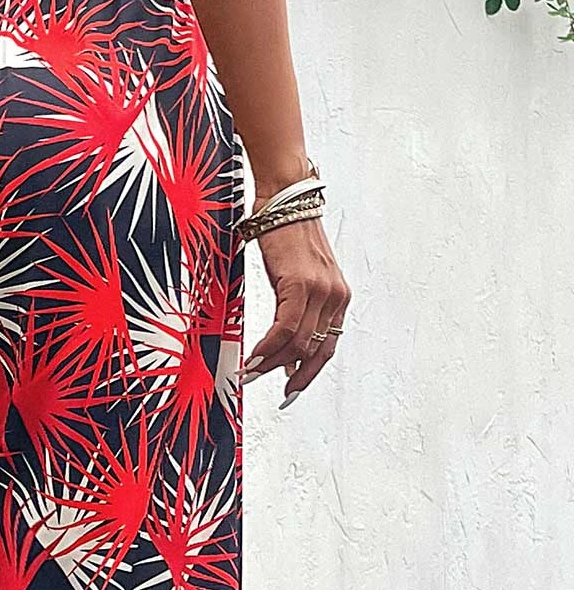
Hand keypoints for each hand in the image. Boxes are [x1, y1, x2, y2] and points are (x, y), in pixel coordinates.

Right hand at [241, 214, 350, 408]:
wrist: (284, 199)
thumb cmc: (286, 236)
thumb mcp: (298, 278)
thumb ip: (298, 312)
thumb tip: (288, 348)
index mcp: (339, 298)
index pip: (328, 347)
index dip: (309, 373)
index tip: (290, 390)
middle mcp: (336, 296)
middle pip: (311, 350)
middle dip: (285, 373)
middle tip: (259, 381)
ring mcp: (321, 290)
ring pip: (298, 343)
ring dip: (271, 362)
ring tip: (250, 372)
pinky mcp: (301, 284)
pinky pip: (285, 328)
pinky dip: (268, 347)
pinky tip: (254, 356)